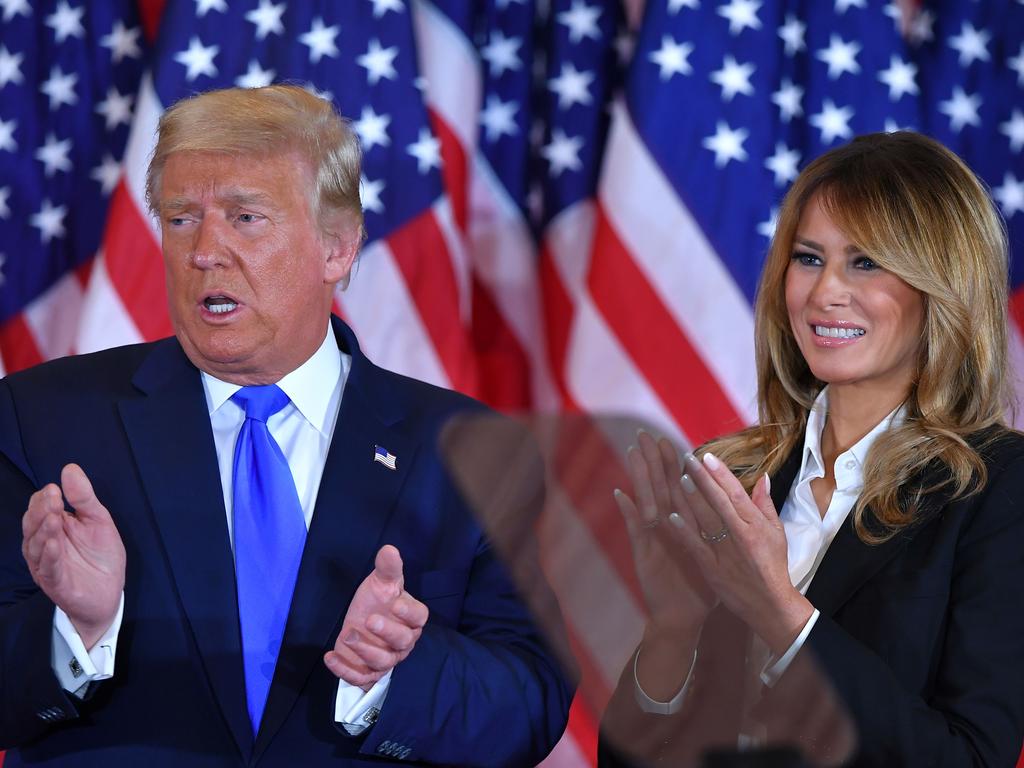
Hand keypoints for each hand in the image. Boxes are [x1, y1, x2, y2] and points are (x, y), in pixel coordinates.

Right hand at [21, 463, 125, 649]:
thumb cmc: (101, 555)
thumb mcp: (98, 520)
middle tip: (52, 498)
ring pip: (36, 546)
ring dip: (44, 531)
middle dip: (42, 511)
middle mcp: (44, 544)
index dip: (45, 499)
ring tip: (53, 517)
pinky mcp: (55, 583)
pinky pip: (48, 568)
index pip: (40, 508)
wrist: (110, 591)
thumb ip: (84, 498)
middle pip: (34, 525)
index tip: (54, 488)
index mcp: (53, 527)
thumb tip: (70, 468)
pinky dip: (49, 556)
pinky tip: (53, 544)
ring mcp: (47, 564)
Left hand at [324, 545, 428, 689]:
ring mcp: (387, 658)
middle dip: (387, 632)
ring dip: (364, 650)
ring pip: (383, 662)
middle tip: (369, 620)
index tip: (396, 603)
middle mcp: (403, 642)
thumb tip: (389, 549)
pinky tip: (330, 657)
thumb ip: (387, 568)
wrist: (360, 623)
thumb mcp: (380, 582)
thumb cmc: (377, 601)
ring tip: (348, 635)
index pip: (419, 617)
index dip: (410, 612)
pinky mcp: (369, 672)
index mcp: (411, 619)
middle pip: (402, 641)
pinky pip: (361, 678)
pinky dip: (345, 670)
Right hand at [616, 432, 718, 634]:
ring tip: (633, 452)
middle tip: (646, 434)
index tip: (670, 439)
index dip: (674, 464)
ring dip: (639, 477)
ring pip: (646, 501)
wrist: (684, 618)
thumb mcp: (713, 553)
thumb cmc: (699, 586)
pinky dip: (629, 513)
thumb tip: (728, 503)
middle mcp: (666, 528)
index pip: (678, 488)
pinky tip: (621, 494)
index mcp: (683, 525)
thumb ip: (719, 527)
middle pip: (659, 487)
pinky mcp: (645, 554)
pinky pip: (636, 531)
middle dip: (653, 461)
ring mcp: (654, 539)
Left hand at [670, 451, 812, 655]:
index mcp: (755, 525)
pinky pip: (696, 546)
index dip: (720, 474)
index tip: (707, 456)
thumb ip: (765, 505)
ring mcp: (725, 553)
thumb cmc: (773, 567)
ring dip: (691, 498)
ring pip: (705, 520)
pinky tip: (671, 515)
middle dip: (702, 478)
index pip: (736, 494)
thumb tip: (763, 477)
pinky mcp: (712, 569)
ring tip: (678, 477)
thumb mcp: (777, 534)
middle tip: (687, 458)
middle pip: (719, 502)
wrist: (770, 604)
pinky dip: (684, 531)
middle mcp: (740, 536)